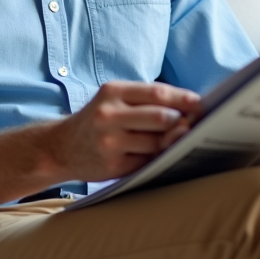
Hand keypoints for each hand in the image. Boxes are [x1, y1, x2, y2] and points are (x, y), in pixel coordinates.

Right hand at [45, 81, 201, 182]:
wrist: (60, 148)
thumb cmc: (97, 120)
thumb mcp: (113, 100)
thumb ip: (145, 101)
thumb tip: (187, 109)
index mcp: (112, 92)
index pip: (157, 92)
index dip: (183, 98)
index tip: (199, 103)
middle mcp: (109, 114)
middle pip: (160, 117)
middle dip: (181, 121)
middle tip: (192, 124)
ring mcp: (110, 141)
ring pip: (157, 142)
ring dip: (173, 142)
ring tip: (180, 139)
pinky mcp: (112, 165)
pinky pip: (148, 161)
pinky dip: (160, 158)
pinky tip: (164, 155)